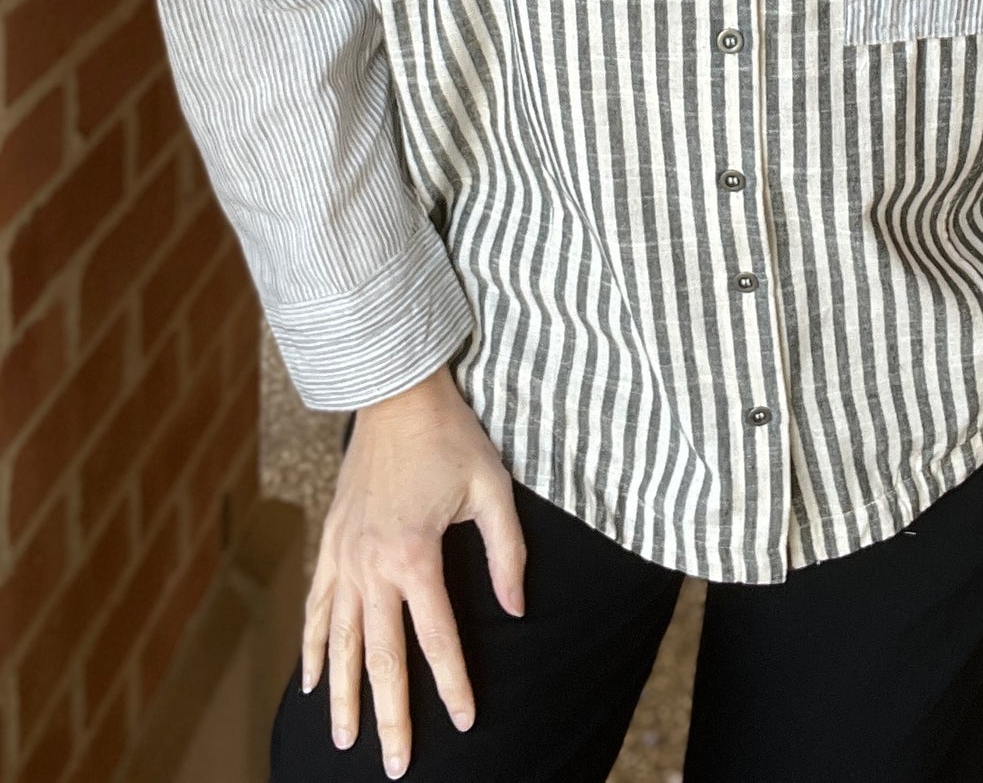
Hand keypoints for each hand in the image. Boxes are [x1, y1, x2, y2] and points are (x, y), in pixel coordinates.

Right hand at [302, 363, 525, 776]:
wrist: (396, 391)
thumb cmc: (451, 436)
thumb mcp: (494, 488)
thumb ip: (507, 553)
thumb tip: (517, 609)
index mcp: (415, 555)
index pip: (436, 638)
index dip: (453, 685)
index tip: (466, 723)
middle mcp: (372, 564)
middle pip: (380, 657)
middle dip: (389, 716)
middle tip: (395, 765)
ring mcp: (345, 555)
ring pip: (338, 641)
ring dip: (342, 694)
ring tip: (345, 739)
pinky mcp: (332, 542)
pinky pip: (316, 606)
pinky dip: (311, 647)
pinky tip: (311, 681)